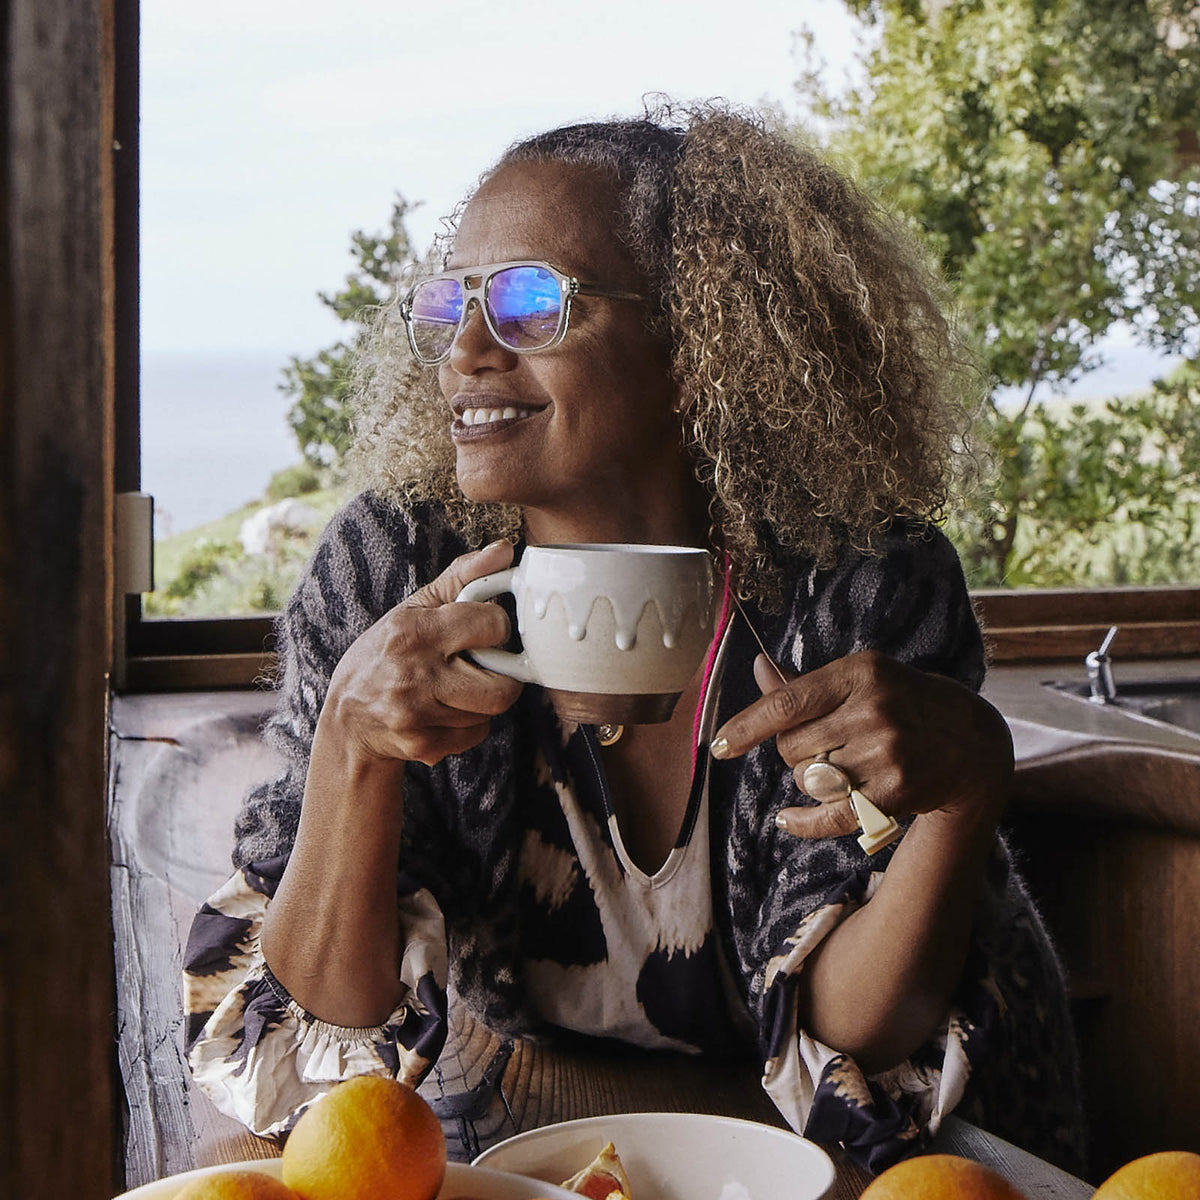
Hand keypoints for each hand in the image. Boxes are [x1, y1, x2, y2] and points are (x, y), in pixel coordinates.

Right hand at [322, 539, 524, 765]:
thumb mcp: (415, 608)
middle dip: (502, 676)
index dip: (496, 627)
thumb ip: (463, 578)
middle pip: (502, 687)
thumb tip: (506, 549)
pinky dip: (469, 724)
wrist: (347, 718)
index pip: (492, 625)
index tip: (485, 631)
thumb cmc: (386, 653)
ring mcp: (418, 715)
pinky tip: (444, 712)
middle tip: (484, 667)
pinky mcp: (423, 746)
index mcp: (415, 631)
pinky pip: (476, 734)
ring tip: (457, 687)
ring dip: (483, 700)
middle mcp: (415, 674)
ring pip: (491, 712)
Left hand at [710, 650, 1012, 838]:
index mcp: (860, 674)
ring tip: (840, 767)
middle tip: (821, 746)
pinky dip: (803, 821)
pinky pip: (829, 816)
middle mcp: (873, 712)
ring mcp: (886, 755)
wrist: (971, 740)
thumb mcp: (861, 678)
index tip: (718, 747)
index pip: (787, 703)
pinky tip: (787, 819)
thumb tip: (756, 666)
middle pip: (792, 747)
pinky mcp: (895, 794)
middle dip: (793, 752)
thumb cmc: (902, 702)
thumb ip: (804, 683)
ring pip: (808, 780)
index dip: (747, 726)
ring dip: (810, 780)